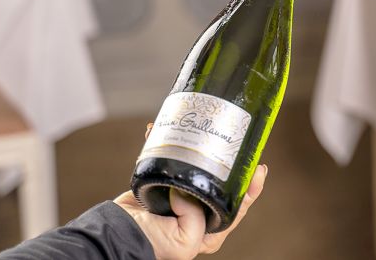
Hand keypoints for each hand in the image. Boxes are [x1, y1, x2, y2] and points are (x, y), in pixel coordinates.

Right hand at [114, 123, 267, 259]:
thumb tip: (190, 189)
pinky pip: (174, 160)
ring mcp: (183, 194)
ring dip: (202, 148)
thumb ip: (197, 218)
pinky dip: (170, 145)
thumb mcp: (184, 241)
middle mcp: (200, 211)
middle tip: (238, 143)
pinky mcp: (167, 180)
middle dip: (230, 161)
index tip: (258, 169)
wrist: (117, 233)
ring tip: (208, 131)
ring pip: (200, 167)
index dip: (250, 187)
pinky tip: (164, 133)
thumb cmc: (150, 243)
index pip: (237, 206)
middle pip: (222, 182)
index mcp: (209, 230)